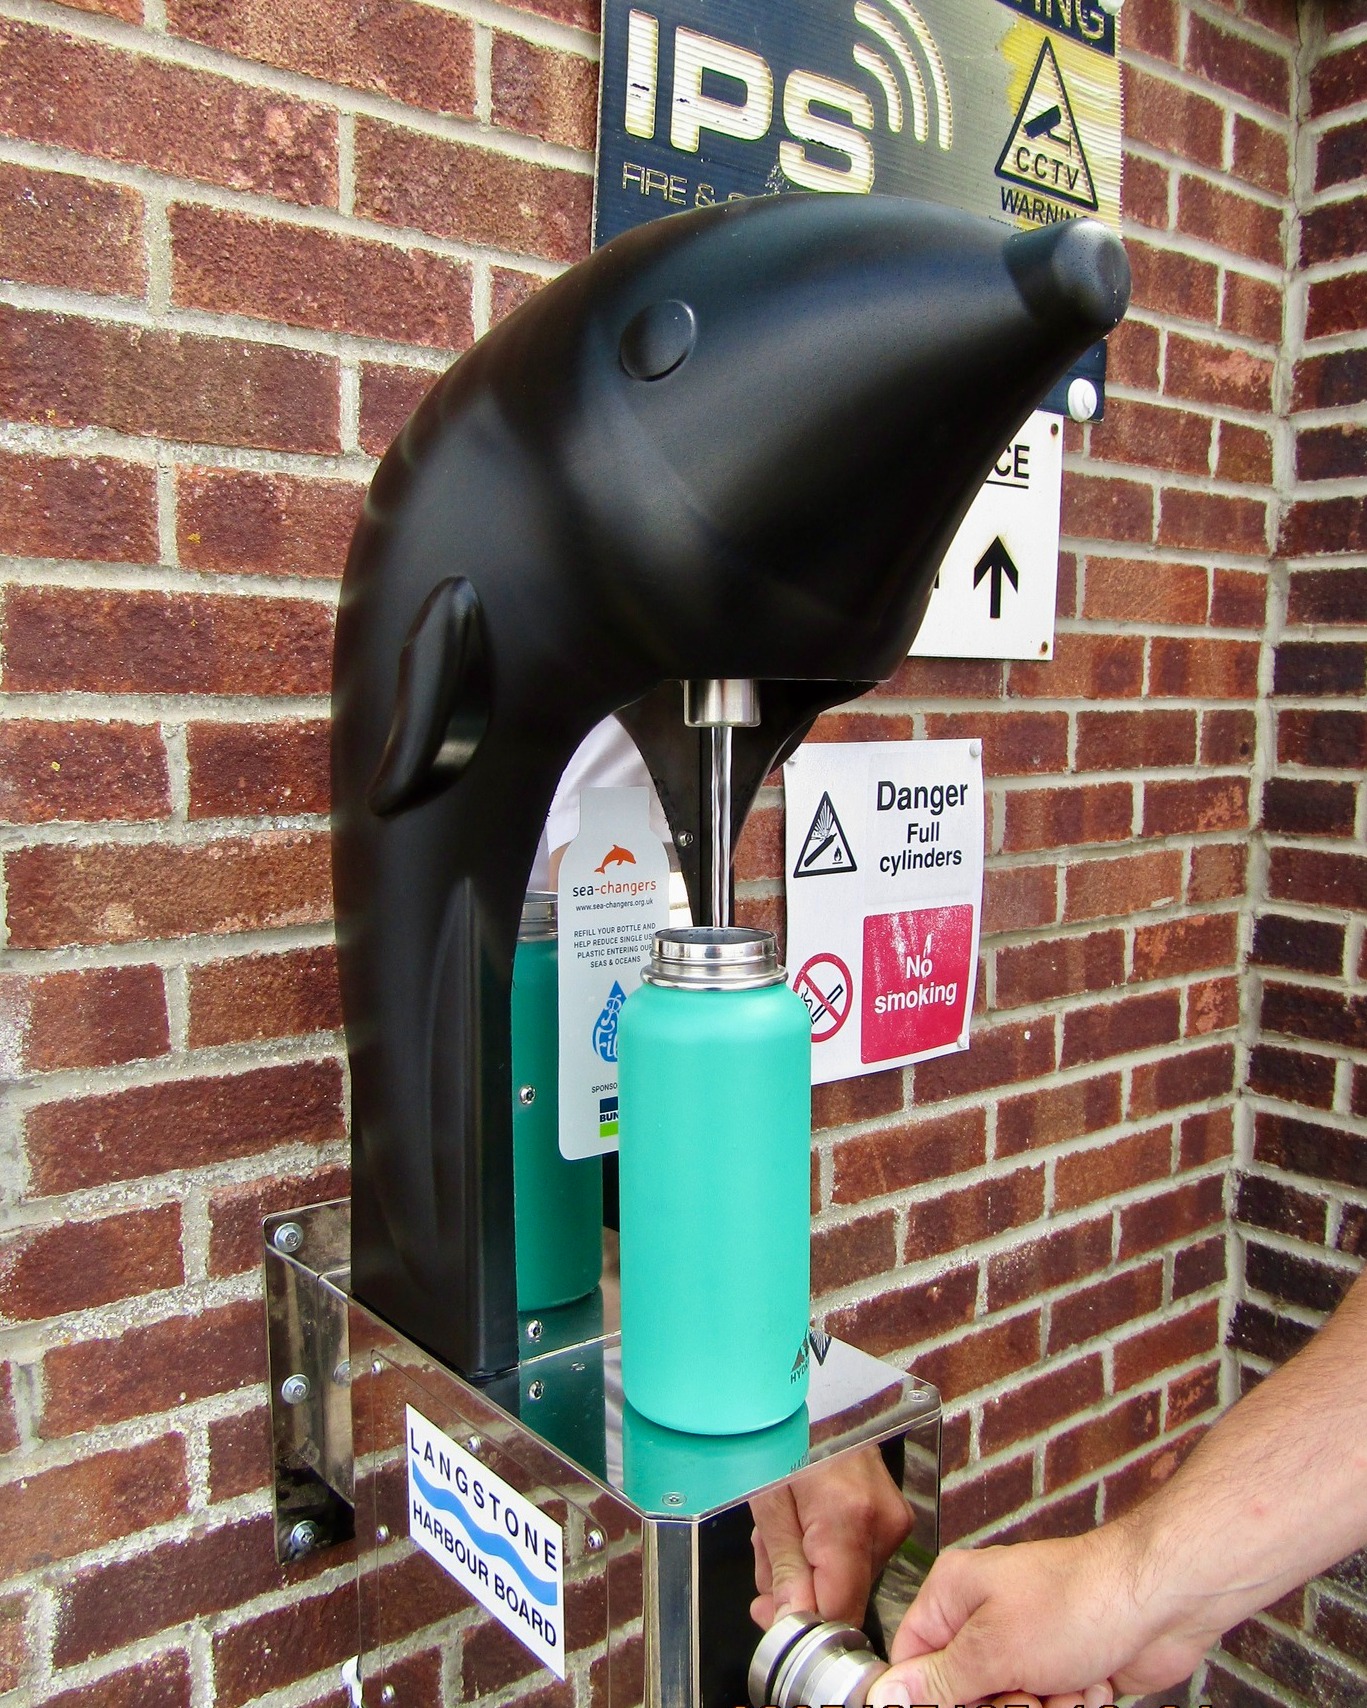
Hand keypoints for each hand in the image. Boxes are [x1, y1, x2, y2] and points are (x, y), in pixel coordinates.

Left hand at [750, 1448, 913, 1627]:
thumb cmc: (785, 1433)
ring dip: (807, 1564)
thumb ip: (783, 1567)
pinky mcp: (895, 1515)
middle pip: (841, 1595)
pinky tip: (807, 1517)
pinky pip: (857, 1554)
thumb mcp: (768, 1500)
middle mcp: (884, 1523)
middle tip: (766, 1547)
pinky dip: (825, 1547)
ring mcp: (895, 1518)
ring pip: (846, 1578)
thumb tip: (791, 1623)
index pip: (839, 1611)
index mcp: (850, 1519)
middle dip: (795, 1584)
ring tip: (785, 1522)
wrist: (819, 1391)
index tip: (769, 1613)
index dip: (801, 1623)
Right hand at [866, 1521, 1211, 1707]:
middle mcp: (985, 1618)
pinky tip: (1092, 1685)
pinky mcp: (1062, 1669)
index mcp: (954, 1595)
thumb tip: (883, 1695)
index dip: (928, 1694)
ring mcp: (1025, 1645)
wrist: (1158, 1605)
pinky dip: (1072, 1707)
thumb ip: (937, 1679)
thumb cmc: (1078, 1601)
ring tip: (1069, 1686)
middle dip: (1001, 1705)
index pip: (911, 1658)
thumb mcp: (993, 1650)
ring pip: (1009, 1706)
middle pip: (962, 1693)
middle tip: (1025, 1695)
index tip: (966, 1703)